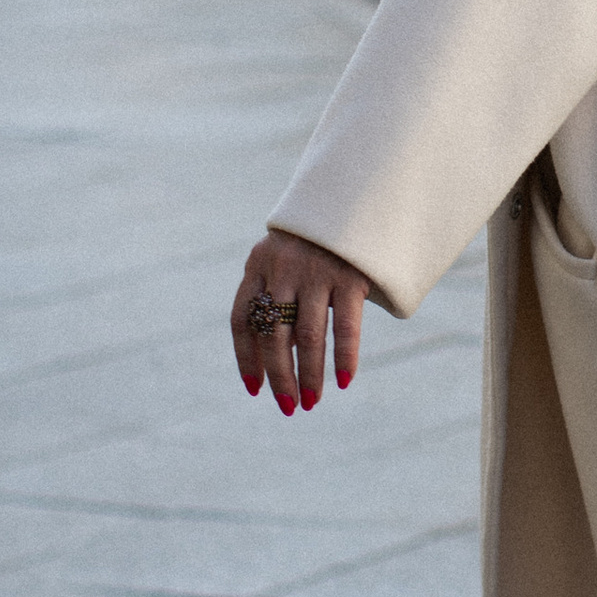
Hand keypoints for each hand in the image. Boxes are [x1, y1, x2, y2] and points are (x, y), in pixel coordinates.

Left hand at [230, 226, 368, 413]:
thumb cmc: (317, 237)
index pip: (241, 320)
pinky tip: (345, 380)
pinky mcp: (350, 274)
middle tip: (289, 407)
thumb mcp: (285, 258)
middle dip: (280, 377)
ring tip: (311, 401)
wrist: (355, 190)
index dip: (245, 358)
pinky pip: (345, 326)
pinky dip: (345, 357)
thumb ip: (278, 295)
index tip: (255, 389)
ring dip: (309, 375)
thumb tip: (283, 355)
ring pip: (308, 337)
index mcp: (257, 264)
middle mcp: (282, 268)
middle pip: (273, 335)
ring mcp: (316, 271)